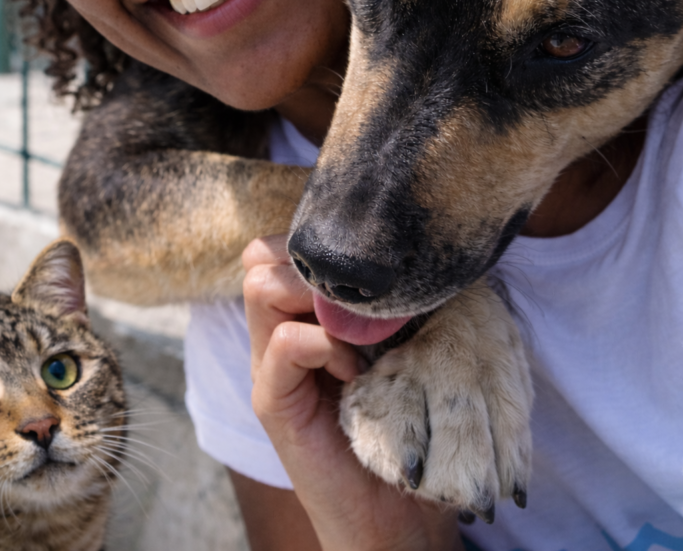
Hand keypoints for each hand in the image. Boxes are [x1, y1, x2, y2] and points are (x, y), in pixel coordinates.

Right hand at [243, 235, 463, 550]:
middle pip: (260, 258)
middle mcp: (274, 334)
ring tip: (356, 332)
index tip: (361, 265)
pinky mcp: (273, 401)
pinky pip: (285, 342)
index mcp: (298, 315)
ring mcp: (269, 367)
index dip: (311, 240)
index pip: (276, 247)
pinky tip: (356, 370)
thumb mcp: (396, 342)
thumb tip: (409, 251)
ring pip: (261, 286)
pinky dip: (325, 343)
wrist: (393, 507)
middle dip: (310, 262)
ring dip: (315, 297)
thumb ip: (383, 301)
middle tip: (354, 297)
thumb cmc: (403, 416)